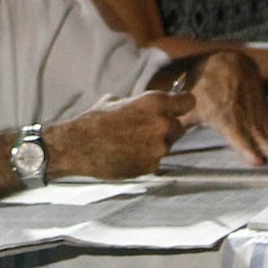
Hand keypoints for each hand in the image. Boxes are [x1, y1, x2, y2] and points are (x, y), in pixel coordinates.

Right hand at [46, 91, 192, 179]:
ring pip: (168, 144)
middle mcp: (162, 124)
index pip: (188, 102)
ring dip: (156, 144)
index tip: (178, 108)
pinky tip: (129, 155)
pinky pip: (156, 160)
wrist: (78, 147)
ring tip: (133, 143)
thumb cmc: (95, 120)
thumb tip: (149, 106)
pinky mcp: (152, 166)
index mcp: (154, 102)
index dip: (182, 105)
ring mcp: (158, 147)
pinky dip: (147, 158)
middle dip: (167, 128)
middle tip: (148, 130)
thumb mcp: (118, 101)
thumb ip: (140, 104)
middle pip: (180, 126)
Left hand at [183, 50, 267, 164]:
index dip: (247, 148)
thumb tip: (165, 136)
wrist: (226, 62)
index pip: (238, 136)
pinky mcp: (266, 112)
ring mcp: (258, 115)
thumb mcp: (191, 105)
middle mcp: (245, 118)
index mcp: (226, 118)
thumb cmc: (205, 86)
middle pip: (262, 139)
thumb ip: (181, 122)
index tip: (258, 160)